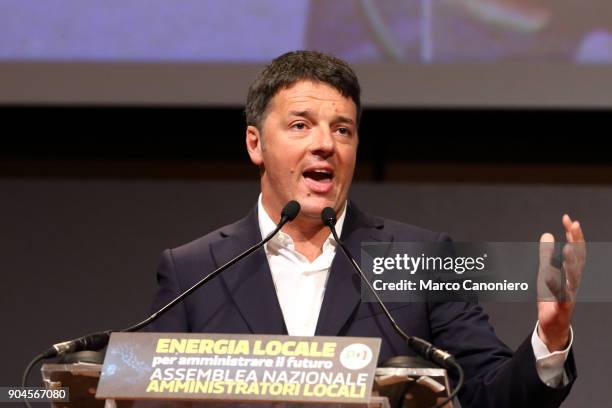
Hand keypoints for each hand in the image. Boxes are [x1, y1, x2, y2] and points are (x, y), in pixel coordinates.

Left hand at [537, 214, 584, 351]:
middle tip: (574, 226)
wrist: (553, 325)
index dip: (573, 234)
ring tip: (567, 248)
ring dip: (571, 262)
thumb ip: (546, 254)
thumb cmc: (552, 297)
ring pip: (573, 277)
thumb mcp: (546, 271)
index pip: (575, 249)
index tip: (568, 218)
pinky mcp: (561, 307)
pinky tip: (547, 275)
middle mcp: (573, 281)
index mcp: (571, 272)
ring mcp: (569, 294)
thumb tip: (547, 234)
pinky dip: (555, 286)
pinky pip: (560, 296)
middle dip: (576, 242)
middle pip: (578, 259)